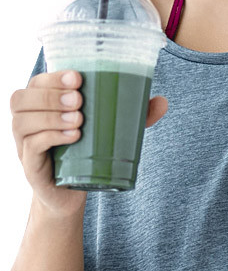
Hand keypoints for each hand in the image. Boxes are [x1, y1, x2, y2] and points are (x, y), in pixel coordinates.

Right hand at [10, 69, 167, 216]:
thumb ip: (134, 115)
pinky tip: (72, 137)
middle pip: (22, 98)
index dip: (53, 76)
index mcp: (42, 106)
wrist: (71, 193)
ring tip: (79, 120)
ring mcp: (24, 144)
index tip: (78, 77)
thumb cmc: (86, 153)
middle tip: (80, 101)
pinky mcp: (30, 166)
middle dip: (51, 95)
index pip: (37, 82)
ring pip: (23, 121)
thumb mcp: (110, 131)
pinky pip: (30, 146)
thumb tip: (162, 101)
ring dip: (50, 116)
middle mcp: (27, 122)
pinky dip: (50, 138)